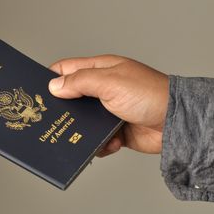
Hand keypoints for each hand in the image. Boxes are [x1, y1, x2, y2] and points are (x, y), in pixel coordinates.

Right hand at [48, 55, 168, 156]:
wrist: (177, 123)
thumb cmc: (149, 94)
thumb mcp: (109, 82)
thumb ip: (80, 82)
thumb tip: (54, 86)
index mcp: (101, 69)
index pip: (67, 69)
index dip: (51, 78)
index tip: (37, 91)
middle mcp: (103, 88)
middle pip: (72, 97)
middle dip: (63, 109)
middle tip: (50, 119)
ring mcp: (109, 110)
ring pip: (83, 121)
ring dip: (81, 130)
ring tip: (80, 137)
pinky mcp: (116, 130)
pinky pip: (97, 139)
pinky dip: (99, 144)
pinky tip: (109, 144)